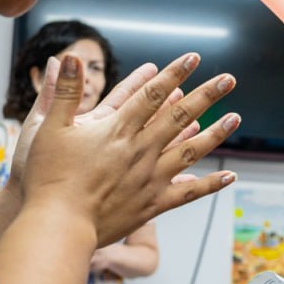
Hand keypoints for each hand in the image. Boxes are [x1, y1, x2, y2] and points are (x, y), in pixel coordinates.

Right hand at [23, 52, 238, 245]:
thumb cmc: (49, 178)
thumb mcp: (47, 128)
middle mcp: (140, 151)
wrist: (59, 225)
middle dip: (206, 95)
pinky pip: (188, 193)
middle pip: (180, 116)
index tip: (193, 58)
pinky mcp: (153, 204)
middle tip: (229, 79)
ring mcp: (151, 178)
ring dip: (215, 133)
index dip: (174, 73)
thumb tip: (70, 58)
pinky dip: (211, 184)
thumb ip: (63, 92)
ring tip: (236, 118)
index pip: (152, 94)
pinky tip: (230, 176)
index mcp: (117, 130)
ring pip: (191, 151)